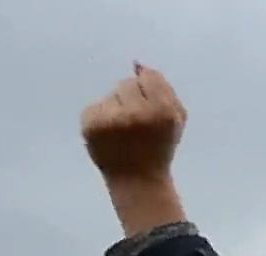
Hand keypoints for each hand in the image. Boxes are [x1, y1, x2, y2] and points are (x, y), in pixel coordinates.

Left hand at [80, 64, 186, 182]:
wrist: (136, 181)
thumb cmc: (159, 148)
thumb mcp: (176, 120)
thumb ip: (165, 89)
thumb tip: (137, 65)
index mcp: (163, 112)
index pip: (149, 76)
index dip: (151, 93)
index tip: (152, 112)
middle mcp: (136, 113)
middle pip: (127, 83)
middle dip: (132, 99)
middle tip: (136, 125)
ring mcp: (110, 119)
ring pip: (111, 94)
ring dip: (116, 108)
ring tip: (122, 132)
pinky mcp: (90, 124)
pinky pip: (96, 106)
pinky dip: (101, 118)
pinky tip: (109, 136)